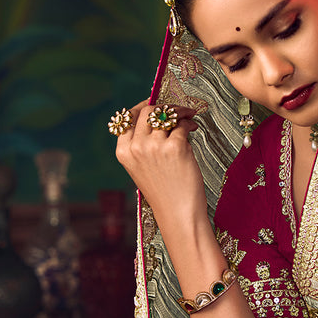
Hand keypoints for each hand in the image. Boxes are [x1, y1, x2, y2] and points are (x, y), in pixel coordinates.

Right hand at [116, 101, 204, 225]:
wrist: (177, 213)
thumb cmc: (164, 192)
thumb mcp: (142, 168)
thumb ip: (143, 145)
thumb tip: (157, 118)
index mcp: (123, 151)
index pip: (128, 118)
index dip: (143, 107)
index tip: (155, 104)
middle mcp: (136, 147)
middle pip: (147, 111)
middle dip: (164, 106)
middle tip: (179, 110)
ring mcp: (154, 146)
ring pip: (165, 115)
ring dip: (180, 112)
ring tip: (189, 118)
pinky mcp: (175, 148)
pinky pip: (182, 126)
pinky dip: (189, 124)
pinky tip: (193, 128)